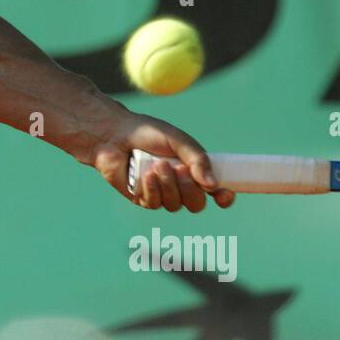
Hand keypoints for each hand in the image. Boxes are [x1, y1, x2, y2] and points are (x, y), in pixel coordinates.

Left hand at [86, 111, 234, 212]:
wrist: (114, 135)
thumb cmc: (147, 133)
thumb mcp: (177, 140)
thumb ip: (196, 159)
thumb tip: (213, 185)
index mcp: (193, 170)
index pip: (215, 191)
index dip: (223, 198)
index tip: (224, 195)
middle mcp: (180, 186)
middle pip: (196, 204)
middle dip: (189, 188)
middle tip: (179, 169)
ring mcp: (162, 195)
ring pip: (175, 205)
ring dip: (168, 185)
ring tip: (157, 165)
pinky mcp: (143, 199)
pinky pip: (154, 204)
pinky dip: (152, 189)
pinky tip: (145, 174)